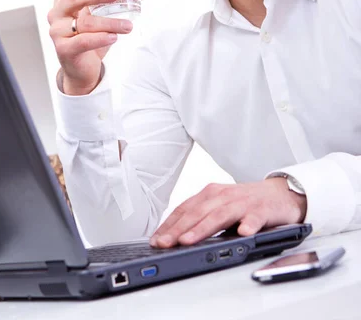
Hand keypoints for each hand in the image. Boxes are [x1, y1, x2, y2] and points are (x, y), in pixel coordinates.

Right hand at [48, 0, 148, 95]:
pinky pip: (83, 41)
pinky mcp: (64, 49)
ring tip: (128, 25)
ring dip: (109, 22)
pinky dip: (100, 38)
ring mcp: (58, 32)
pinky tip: (114, 37)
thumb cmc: (90, 37)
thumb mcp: (104, 16)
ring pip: (84, 22)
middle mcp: (57, 14)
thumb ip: (121, 0)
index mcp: (64, 1)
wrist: (81, 69)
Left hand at [150, 178, 306, 247]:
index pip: (185, 209)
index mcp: (210, 195)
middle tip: (165, 244)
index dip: (169, 224)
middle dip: (179, 229)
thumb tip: (175, 237)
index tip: (156, 239)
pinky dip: (248, 224)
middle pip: (198, 212)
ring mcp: (243, 202)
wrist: (280, 193)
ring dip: (203, 228)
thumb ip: (201, 218)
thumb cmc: (246, 202)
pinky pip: (254, 217)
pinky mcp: (262, 210)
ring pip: (220, 215)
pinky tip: (243, 233)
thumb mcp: (220, 208)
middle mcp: (224, 196)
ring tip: (189, 241)